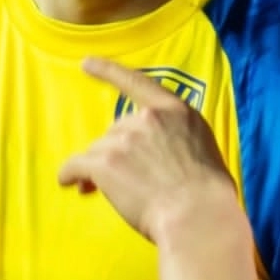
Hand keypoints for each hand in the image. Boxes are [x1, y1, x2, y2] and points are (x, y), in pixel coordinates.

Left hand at [59, 57, 237, 242]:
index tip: (86, 63)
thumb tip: (156, 155)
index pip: (137, 82)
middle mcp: (148, 119)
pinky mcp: (105, 163)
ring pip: (97, 151)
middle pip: (116, 131)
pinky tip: (69, 183)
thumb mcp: (203, 147)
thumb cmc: (209, 194)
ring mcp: (125, 139)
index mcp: (175, 111)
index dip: (109, 71)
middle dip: (116, 153)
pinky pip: (76, 165)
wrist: (198, 217)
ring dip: (98, 169)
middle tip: (123, 178)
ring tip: (106, 191)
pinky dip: (70, 174)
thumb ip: (177, 139)